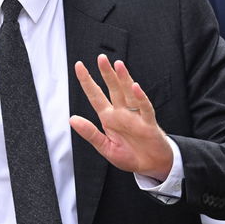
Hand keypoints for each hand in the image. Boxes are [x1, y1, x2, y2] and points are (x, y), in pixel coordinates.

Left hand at [69, 54, 172, 181]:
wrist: (152, 166)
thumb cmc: (129, 155)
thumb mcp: (105, 147)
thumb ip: (90, 133)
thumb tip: (72, 119)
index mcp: (109, 117)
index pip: (95, 95)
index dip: (87, 81)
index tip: (79, 66)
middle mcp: (121, 112)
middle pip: (113, 89)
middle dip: (107, 73)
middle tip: (101, 58)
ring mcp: (135, 116)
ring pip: (128, 93)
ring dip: (124, 79)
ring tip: (118, 65)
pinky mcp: (149, 123)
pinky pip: (144, 108)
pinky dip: (140, 98)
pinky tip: (136, 88)